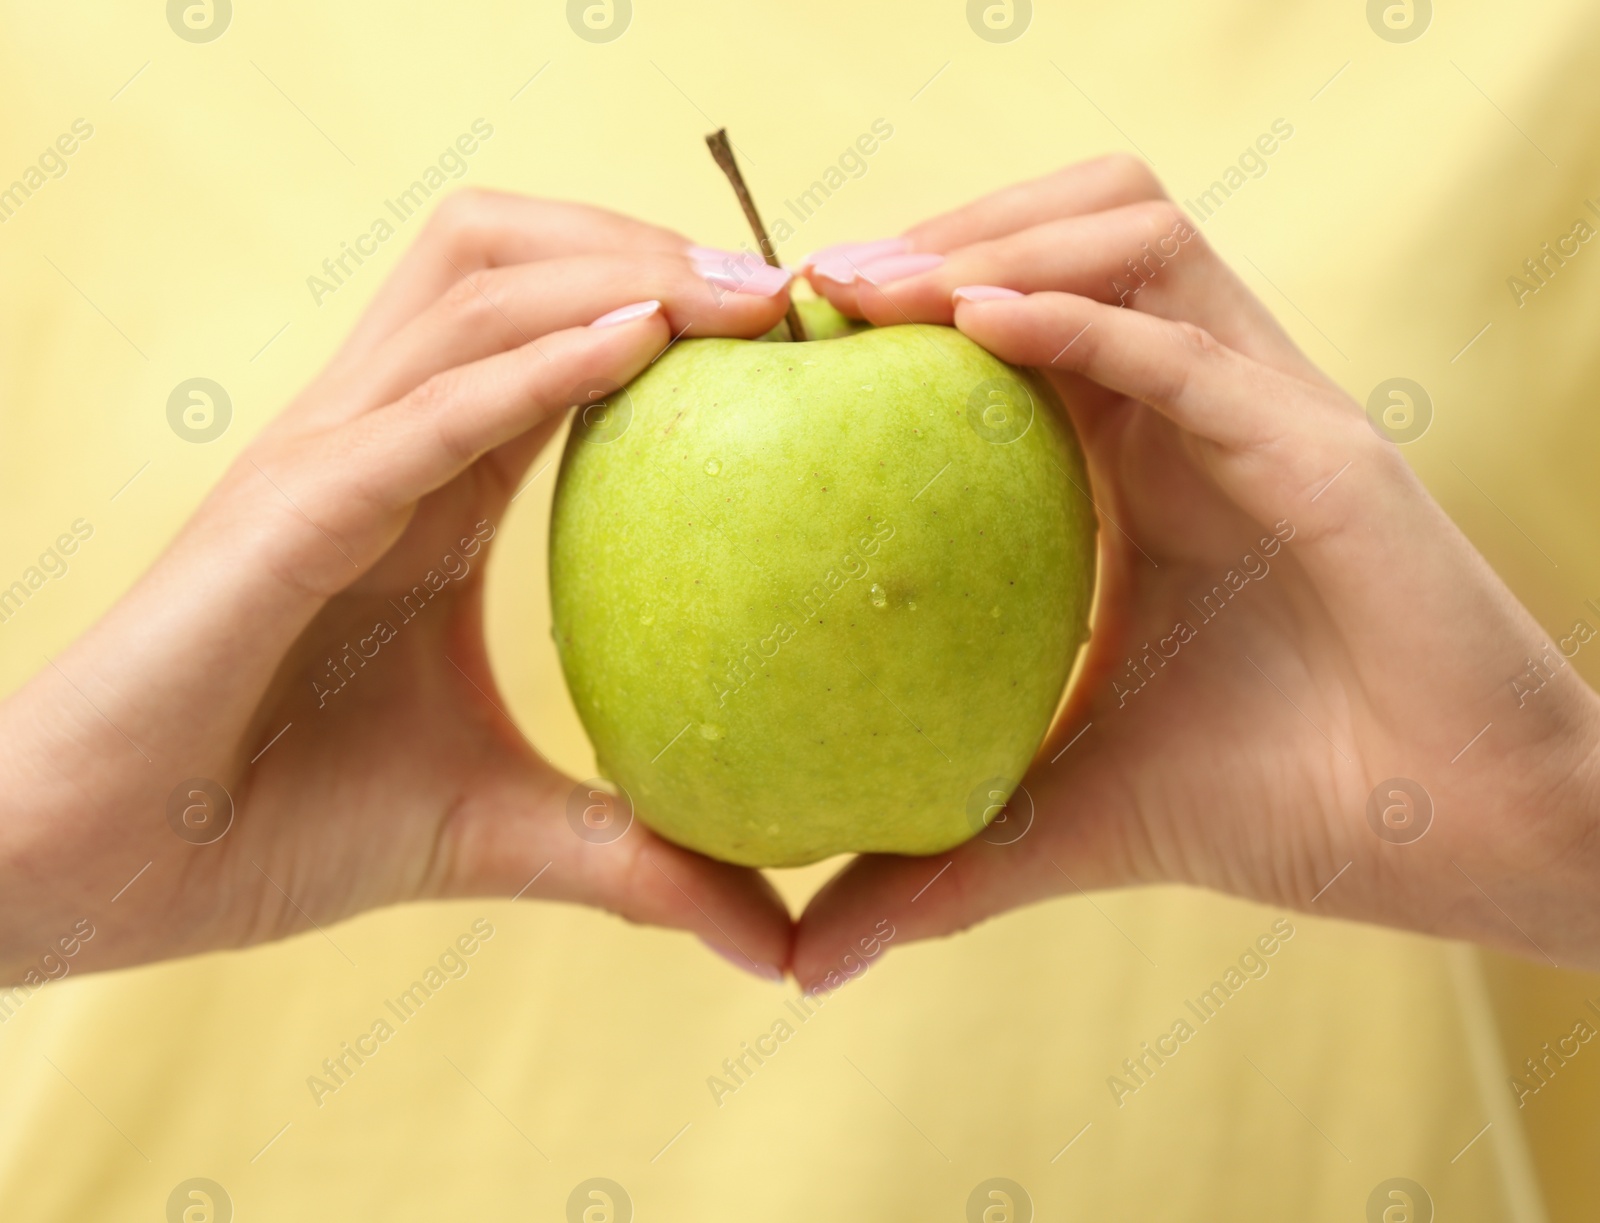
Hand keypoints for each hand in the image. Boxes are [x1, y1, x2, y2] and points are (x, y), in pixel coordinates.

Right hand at [0, 191, 798, 983]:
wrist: (101, 868)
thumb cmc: (274, 825)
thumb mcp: (491, 831)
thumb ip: (628, 859)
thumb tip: (774, 943)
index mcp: (428, 482)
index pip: (555, 328)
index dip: (669, 297)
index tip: (796, 328)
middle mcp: (378, 439)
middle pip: (509, 253)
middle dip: (645, 237)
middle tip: (786, 290)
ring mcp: (325, 460)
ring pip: (469, 287)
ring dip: (611, 266)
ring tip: (742, 294)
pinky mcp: (282, 516)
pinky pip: (424, 412)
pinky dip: (537, 367)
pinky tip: (641, 343)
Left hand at [793, 157, 1599, 989]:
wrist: (1455, 840)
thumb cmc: (1275, 805)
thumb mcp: (1068, 817)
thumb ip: (942, 867)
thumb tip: (805, 964)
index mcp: (1139, 458)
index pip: (1016, 312)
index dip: (905, 293)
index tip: (785, 330)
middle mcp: (1199, 408)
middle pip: (1072, 226)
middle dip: (944, 225)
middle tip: (815, 287)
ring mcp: (1267, 412)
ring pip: (1133, 237)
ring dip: (997, 238)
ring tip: (868, 287)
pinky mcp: (1326, 452)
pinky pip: (1189, 350)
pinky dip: (1081, 323)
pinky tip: (975, 327)